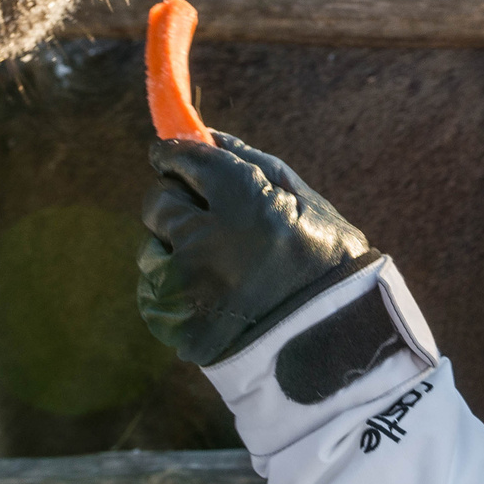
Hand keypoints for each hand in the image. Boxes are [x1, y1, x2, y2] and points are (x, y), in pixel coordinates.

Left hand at [137, 132, 374, 364]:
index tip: (169, 156)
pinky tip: (206, 295)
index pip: (185, 160)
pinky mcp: (176, 326)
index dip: (173, 155)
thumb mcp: (306, 203)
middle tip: (198, 215)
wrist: (335, 348)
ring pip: (148, 249)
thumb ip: (253, 163)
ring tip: (212, 266)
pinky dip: (171, 289)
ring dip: (171, 250)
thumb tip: (206, 134)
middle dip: (173, 202)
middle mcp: (207, 241)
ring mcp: (188, 287)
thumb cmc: (327, 265)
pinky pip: (151, 292)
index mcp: (244, 203)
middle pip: (157, 202)